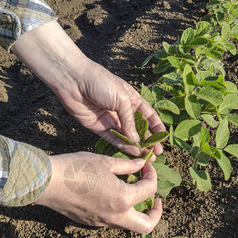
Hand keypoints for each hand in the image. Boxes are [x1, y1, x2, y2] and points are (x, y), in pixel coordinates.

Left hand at [11, 20, 165, 156]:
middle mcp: (122, 110)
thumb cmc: (100, 82)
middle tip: (157, 153)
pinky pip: (113, 139)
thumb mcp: (122, 98)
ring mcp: (110, 120)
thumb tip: (137, 139)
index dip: (156, 126)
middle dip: (148, 140)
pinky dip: (123, 146)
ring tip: (147, 156)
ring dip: (137, 146)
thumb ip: (130, 120)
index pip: (148, 115)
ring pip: (126, 136)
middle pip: (138, 128)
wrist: (74, 81)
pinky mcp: (98, 127)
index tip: (163, 137)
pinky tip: (133, 152)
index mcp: (131, 99)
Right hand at [33, 152, 161, 233]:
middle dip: (156, 213)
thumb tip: (141, 164)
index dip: (152, 175)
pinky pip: (111, 219)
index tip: (146, 165)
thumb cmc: (76, 168)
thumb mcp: (105, 162)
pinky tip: (111, 193)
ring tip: (131, 190)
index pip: (149, 190)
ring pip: (128, 223)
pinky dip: (118, 209)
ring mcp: (101, 222)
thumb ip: (127, 166)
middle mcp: (115, 216)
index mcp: (123, 200)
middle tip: (156, 199)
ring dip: (135, 210)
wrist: (47, 182)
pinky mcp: (89, 222)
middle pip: (146, 226)